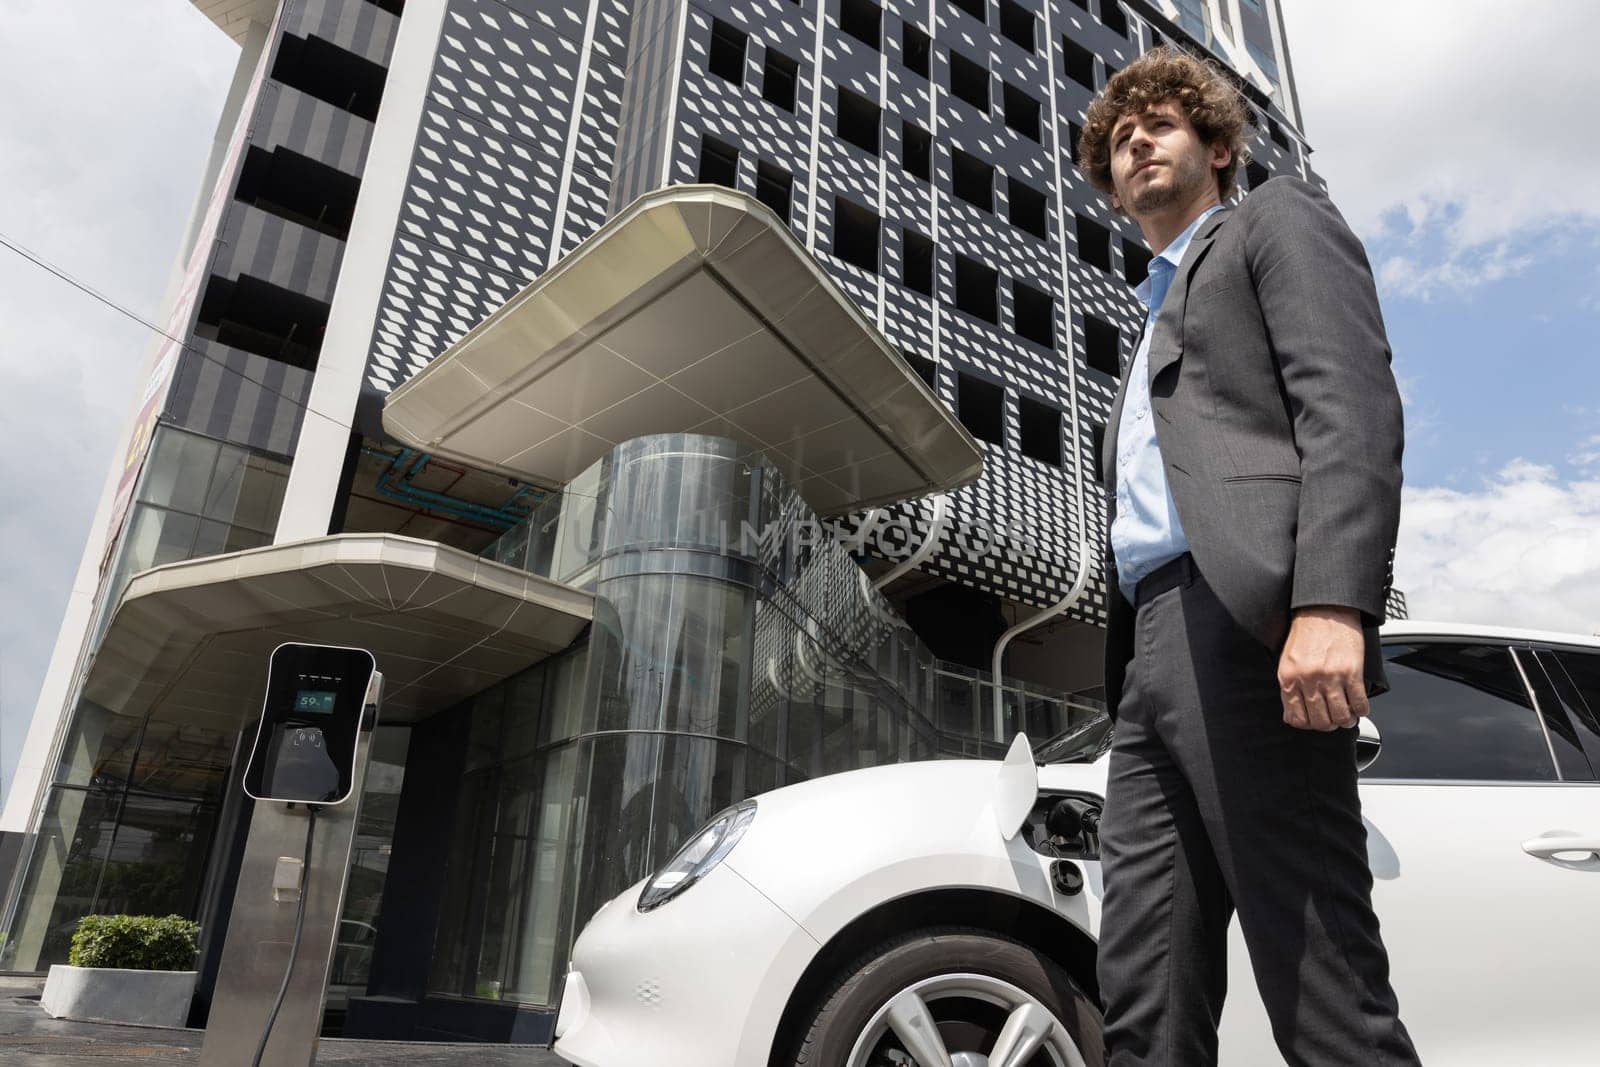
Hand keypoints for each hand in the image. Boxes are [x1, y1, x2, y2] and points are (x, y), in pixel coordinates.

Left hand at [1278, 606, 1368, 730]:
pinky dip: (1361, 710)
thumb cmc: (1306, 633)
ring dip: (1346, 721)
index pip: (1297, 717)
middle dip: (1328, 725)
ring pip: (1340, 716)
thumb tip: (1292, 715)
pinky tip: (1360, 707)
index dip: (1307, 725)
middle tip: (1333, 721)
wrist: (1324, 609)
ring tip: (1348, 717)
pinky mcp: (1351, 672)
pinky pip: (1359, 702)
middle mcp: (1308, 680)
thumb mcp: (1287, 661)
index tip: (1314, 723)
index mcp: (1289, 678)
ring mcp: (1330, 677)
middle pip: (1320, 721)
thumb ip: (1289, 688)